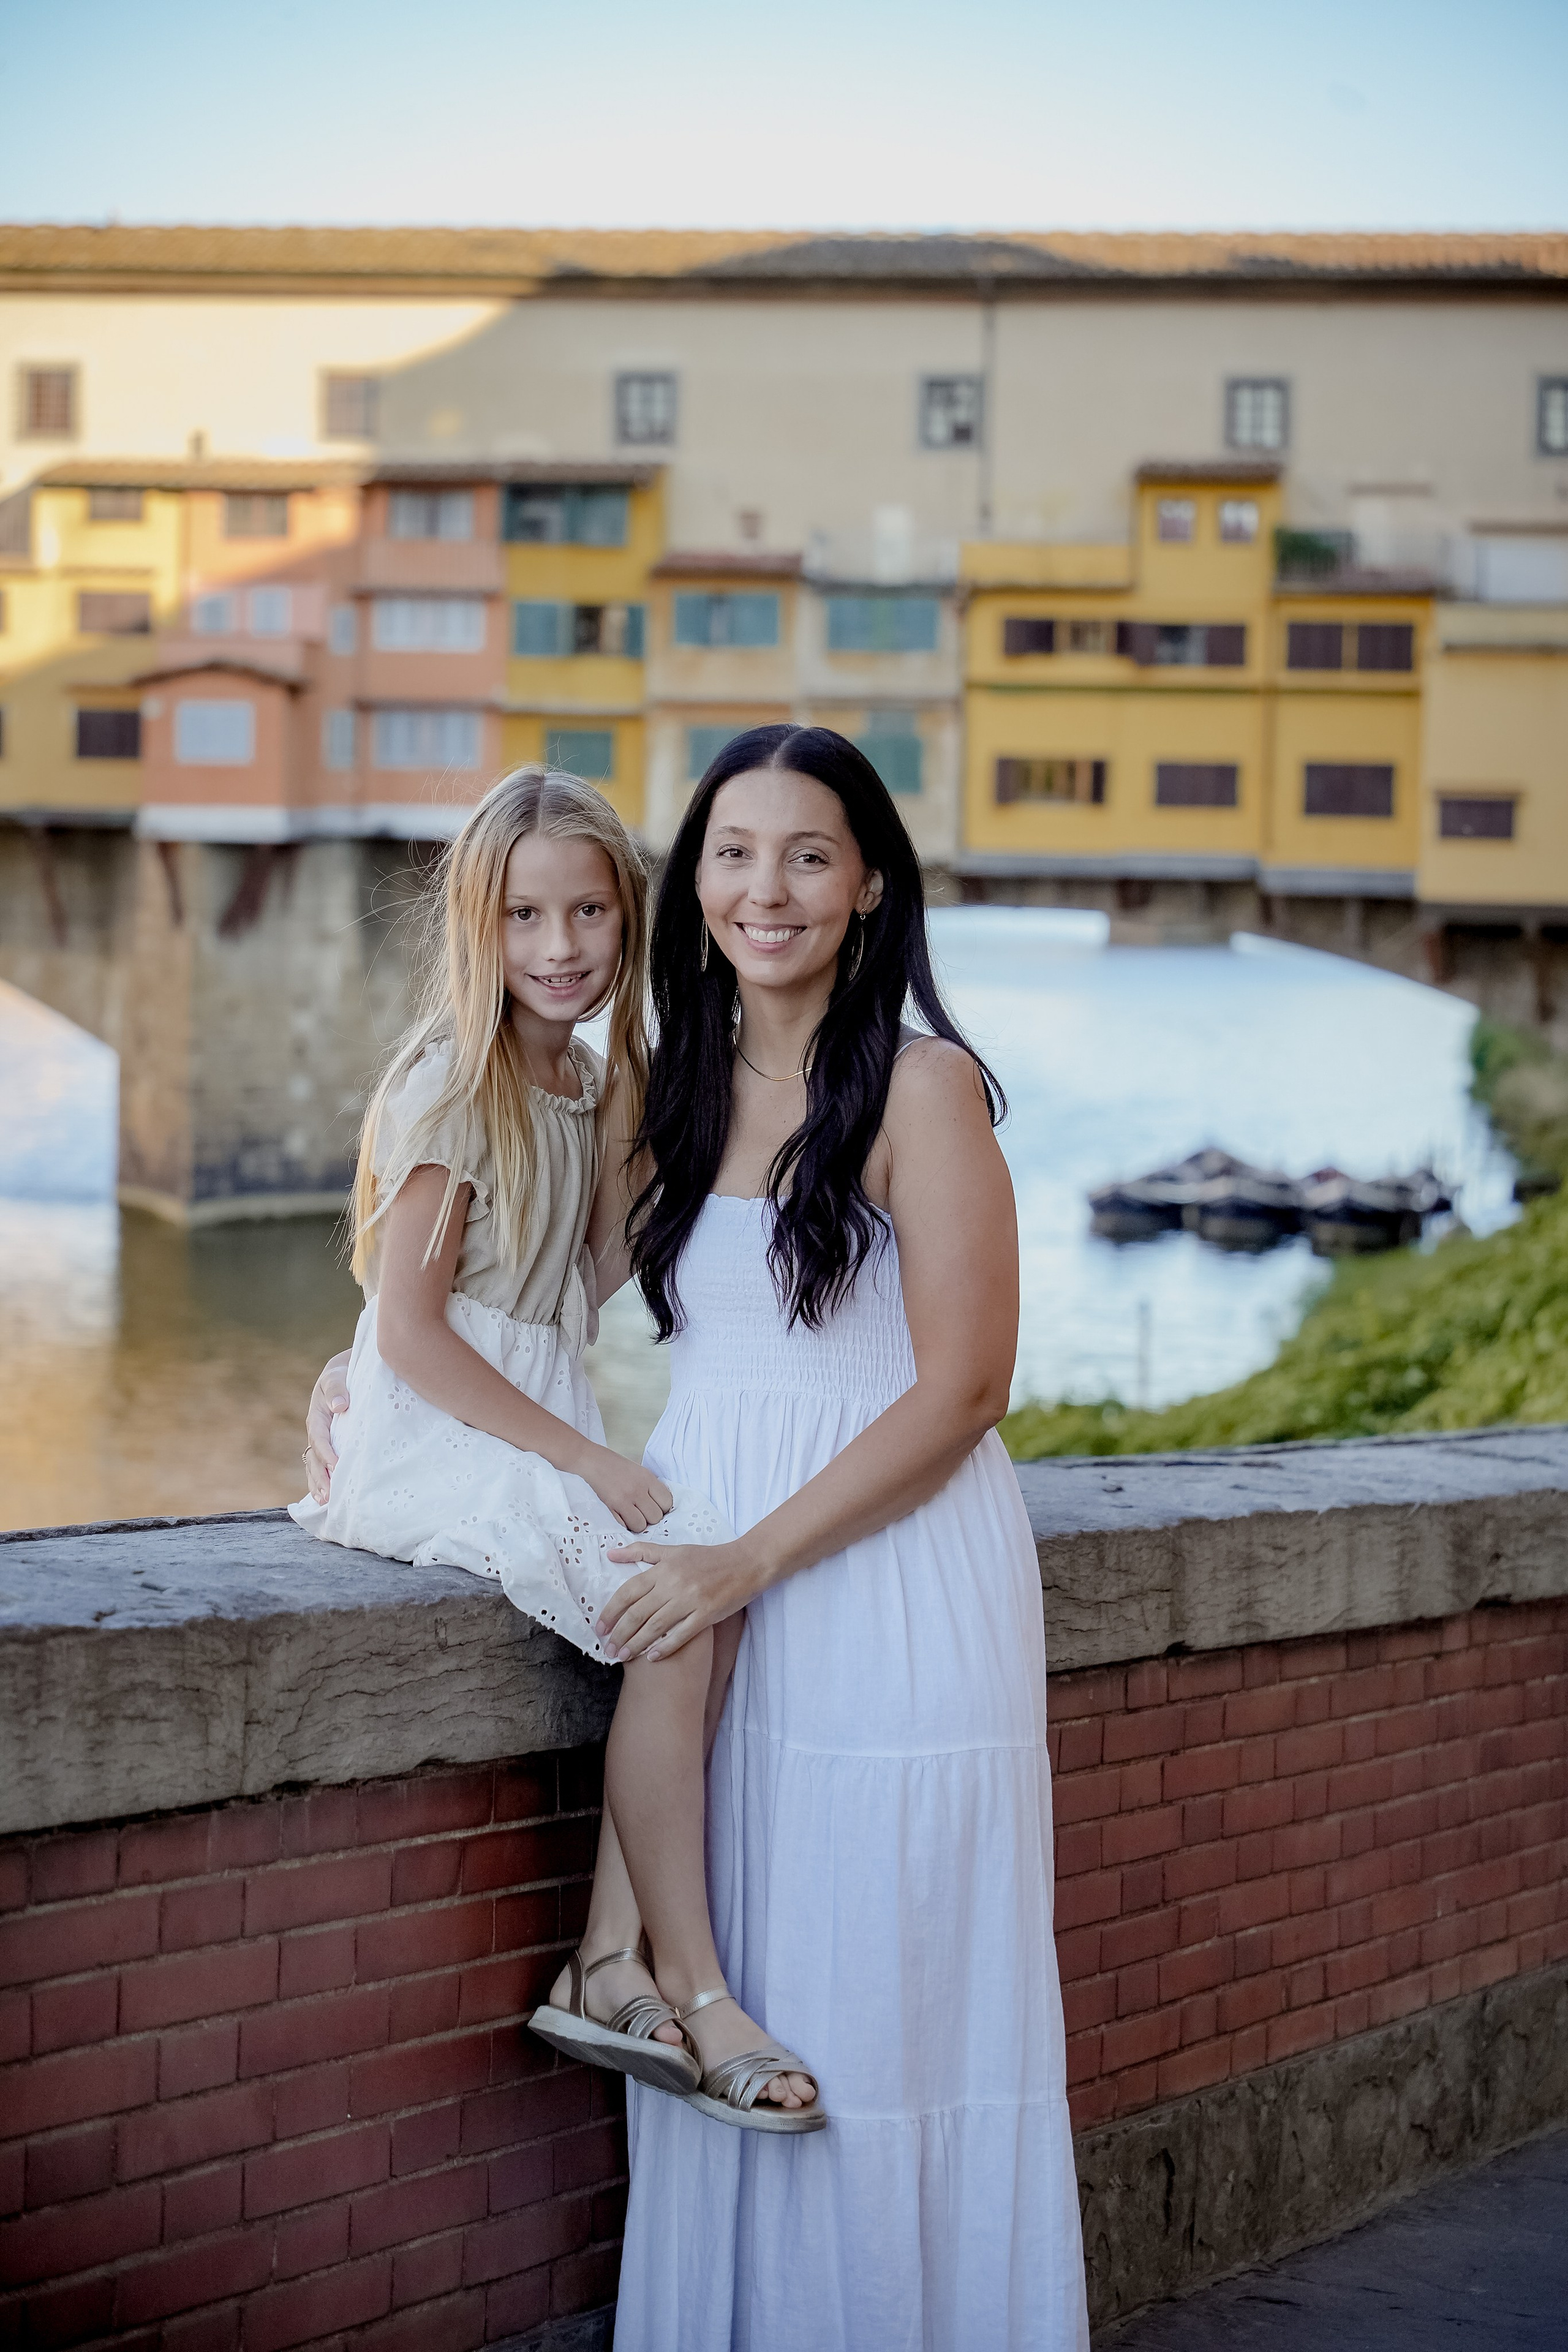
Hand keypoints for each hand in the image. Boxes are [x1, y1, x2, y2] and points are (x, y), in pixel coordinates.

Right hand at [304, 1351, 351, 1503]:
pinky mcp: (328, 1447)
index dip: (327, 1454)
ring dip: (319, 1484)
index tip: (337, 1467)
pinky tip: (327, 1499)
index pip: (320, 1439)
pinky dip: (322, 1482)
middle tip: (328, 1495)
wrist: (343, 1375)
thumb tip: (340, 1405)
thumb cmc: (340, 1376)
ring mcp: (320, 1442)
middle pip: (314, 1459)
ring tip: (325, 1502)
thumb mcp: (336, 1376)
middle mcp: (316, 1433)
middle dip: (320, 1477)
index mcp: (317, 1417)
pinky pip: (321, 1466)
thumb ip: (337, 1388)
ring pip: (315, 1466)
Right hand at [578, 1445, 674, 1534]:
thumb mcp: (640, 1471)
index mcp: (648, 1478)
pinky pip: (625, 1526)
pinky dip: (625, 1524)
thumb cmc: (616, 1465)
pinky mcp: (612, 1506)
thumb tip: (661, 1506)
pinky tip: (622, 1516)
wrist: (593, 1461)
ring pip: (641, 1525)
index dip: (663, 1507)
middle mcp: (638, 1489)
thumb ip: (651, 1487)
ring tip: (632, 1516)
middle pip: (656, 1517)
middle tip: (642, 1512)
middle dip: (650, 1518)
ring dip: (637, 1524)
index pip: (667, 1502)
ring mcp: (624, 1499)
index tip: (655, 1506)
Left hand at [597, 1540, 757, 1660]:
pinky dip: (665, 1647)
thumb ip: (641, 1552)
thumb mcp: (674, 1550)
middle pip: (638, 1613)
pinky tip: (652, 1657)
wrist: (746, 1563)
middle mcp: (674, 1583)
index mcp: (664, 1568)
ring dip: (636, 1644)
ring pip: (656, 1626)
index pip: (629, 1592)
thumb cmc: (708, 1557)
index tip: (599, 1627)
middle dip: (620, 1633)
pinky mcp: (707, 1614)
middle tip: (608, 1649)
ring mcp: (691, 1600)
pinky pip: (681, 1635)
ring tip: (623, 1656)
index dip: (611, 1611)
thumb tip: (610, 1554)